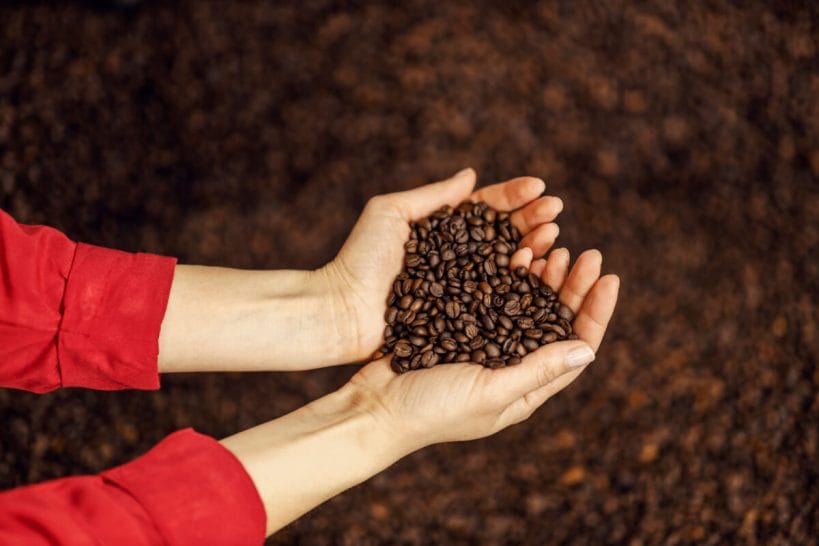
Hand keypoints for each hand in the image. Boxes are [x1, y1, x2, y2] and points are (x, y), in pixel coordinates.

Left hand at [321, 168, 564, 361]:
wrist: (342, 311)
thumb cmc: (360, 260)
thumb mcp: (390, 213)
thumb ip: (432, 195)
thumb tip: (472, 174)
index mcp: (444, 232)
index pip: (486, 209)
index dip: (514, 197)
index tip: (539, 187)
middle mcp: (459, 259)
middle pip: (504, 235)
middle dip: (532, 221)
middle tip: (555, 213)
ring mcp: (464, 288)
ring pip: (507, 265)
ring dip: (533, 249)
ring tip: (551, 239)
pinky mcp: (465, 317)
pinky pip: (499, 298)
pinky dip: (522, 284)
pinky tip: (538, 272)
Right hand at [344, 248, 618, 450]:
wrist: (374, 406)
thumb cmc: (432, 410)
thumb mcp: (490, 392)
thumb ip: (538, 370)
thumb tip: (589, 349)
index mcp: (527, 389)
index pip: (576, 347)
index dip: (596, 312)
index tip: (609, 277)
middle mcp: (512, 366)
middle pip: (555, 320)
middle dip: (574, 286)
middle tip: (585, 251)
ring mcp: (487, 345)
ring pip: (527, 304)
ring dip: (544, 276)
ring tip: (552, 245)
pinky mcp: (461, 327)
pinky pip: (496, 296)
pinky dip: (509, 274)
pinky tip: (515, 252)